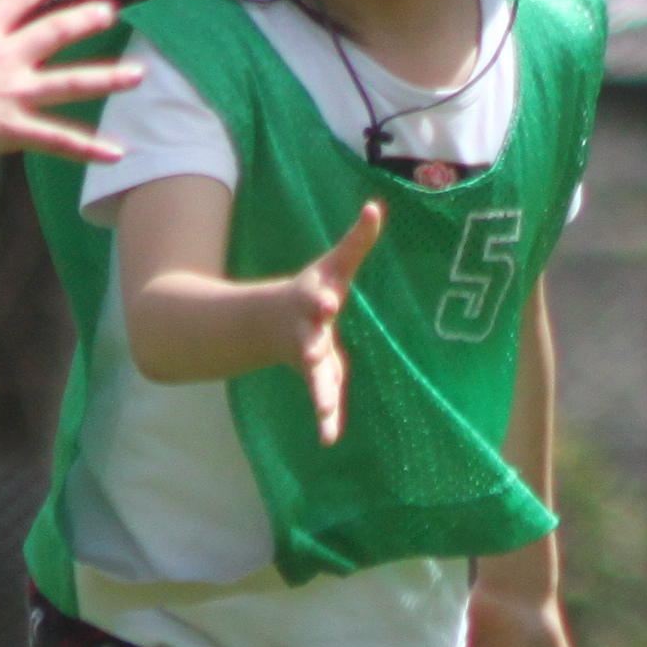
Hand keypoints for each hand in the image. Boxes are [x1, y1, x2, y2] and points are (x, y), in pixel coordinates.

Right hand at [0, 0, 142, 163]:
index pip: (12, 1)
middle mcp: (4, 57)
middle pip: (54, 32)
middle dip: (85, 20)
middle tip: (110, 12)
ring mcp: (13, 92)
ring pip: (72, 81)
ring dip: (108, 77)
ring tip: (138, 74)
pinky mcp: (13, 127)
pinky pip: (59, 139)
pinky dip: (89, 148)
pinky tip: (117, 153)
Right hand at [282, 202, 386, 442]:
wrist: (269, 323)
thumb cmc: (312, 290)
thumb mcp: (334, 266)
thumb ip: (357, 241)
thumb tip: (376, 207)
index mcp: (311, 302)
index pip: (316, 298)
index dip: (320, 299)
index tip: (327, 300)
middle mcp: (307, 332)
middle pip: (310, 342)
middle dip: (313, 349)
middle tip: (314, 356)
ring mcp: (308, 359)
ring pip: (314, 378)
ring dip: (319, 394)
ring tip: (324, 413)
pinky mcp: (316, 378)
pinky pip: (322, 400)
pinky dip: (326, 419)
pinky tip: (329, 438)